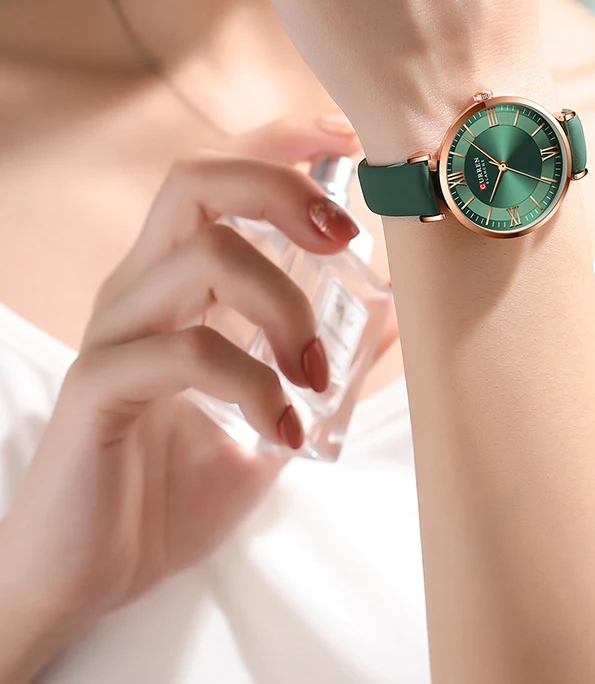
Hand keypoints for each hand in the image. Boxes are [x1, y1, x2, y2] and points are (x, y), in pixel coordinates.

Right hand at [0, 118, 365, 667]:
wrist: (86, 576)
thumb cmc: (172, 487)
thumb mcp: (267, 413)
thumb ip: (315, 364)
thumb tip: (391, 322)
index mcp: (174, 283)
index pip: (218, 177)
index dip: (280, 141)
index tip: (348, 137)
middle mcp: (139, 290)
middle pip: (198, 181)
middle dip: (283, 188)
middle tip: (345, 237)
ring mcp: (115, 335)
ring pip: (203, 258)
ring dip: (285, 304)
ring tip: (316, 373)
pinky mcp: (97, 389)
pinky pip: (184, 352)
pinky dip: (252, 383)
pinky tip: (282, 430)